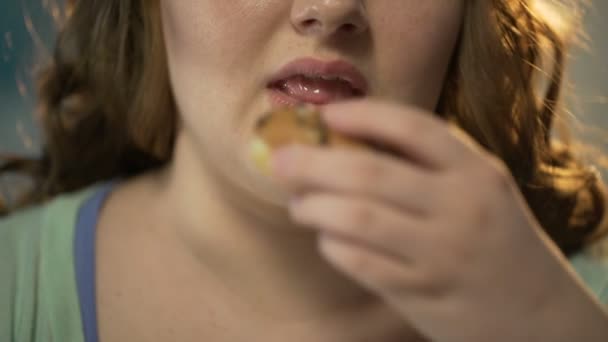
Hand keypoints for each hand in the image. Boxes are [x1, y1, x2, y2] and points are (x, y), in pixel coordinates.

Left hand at [272, 99, 588, 340]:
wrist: (537, 312)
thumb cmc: (494, 238)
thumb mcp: (477, 191)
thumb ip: (427, 166)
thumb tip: (348, 142)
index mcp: (476, 172)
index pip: (413, 128)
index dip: (363, 116)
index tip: (326, 115)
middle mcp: (461, 207)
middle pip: (371, 174)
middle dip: (314, 163)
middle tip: (281, 160)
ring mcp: (442, 253)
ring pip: (359, 219)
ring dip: (315, 207)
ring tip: (298, 204)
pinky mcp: (424, 292)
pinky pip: (362, 263)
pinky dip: (334, 246)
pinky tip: (326, 239)